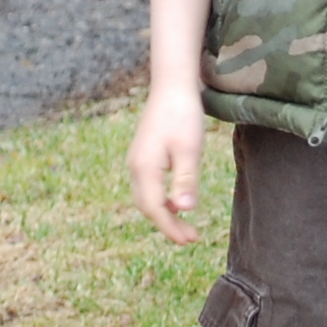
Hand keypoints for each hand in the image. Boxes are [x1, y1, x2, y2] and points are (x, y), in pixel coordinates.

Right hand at [127, 86, 206, 243]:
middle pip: (147, 206)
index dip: (171, 228)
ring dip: (165, 214)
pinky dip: (162, 200)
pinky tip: (178, 202)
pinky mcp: (143, 156)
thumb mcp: (189, 149)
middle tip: (191, 238)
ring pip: (147, 198)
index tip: (190, 241)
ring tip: (186, 226)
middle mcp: (136, 167)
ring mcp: (137, 161)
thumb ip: (186, 180)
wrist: (171, 86)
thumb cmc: (183, 115)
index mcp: (145, 168)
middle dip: (168, 225)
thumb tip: (185, 210)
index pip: (156, 208)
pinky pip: (149, 187)